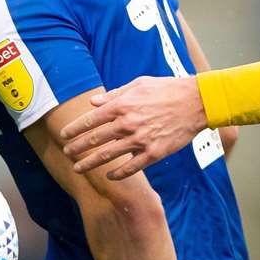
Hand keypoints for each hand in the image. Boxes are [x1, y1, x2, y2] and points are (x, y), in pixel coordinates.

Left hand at [62, 76, 206, 179]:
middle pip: (93, 140)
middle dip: (76, 148)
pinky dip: (117, 173)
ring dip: (89, 163)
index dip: (73, 129)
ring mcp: (140, 140)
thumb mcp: (138, 84)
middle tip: (66, 153)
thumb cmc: (167, 89)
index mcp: (122, 106)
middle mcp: (127, 124)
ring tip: (78, 168)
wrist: (196, 102)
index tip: (64, 136)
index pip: (90, 121)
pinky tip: (109, 175)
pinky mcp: (153, 153)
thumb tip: (94, 102)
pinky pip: (130, 168)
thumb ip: (114, 94)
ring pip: (107, 156)